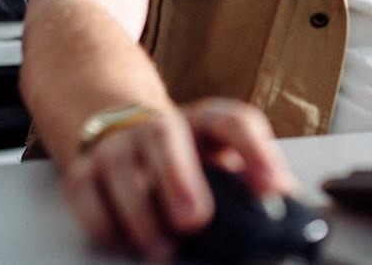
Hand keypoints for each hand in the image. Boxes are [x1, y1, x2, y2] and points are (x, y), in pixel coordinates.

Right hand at [60, 98, 297, 260]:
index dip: (256, 151)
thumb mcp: (221, 157)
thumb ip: (251, 178)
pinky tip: (124, 242)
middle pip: (165, 136)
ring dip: (141, 214)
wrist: (121, 129)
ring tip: (162, 249)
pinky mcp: (83, 170)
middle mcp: (157, 125)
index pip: (234, 122)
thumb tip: (288, 205)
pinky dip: (104, 223)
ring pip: (121, 168)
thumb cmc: (185, 155)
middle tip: (194, 220)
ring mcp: (117, 145)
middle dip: (178, 178)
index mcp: (204, 122)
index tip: (272, 187)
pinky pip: (86, 194)